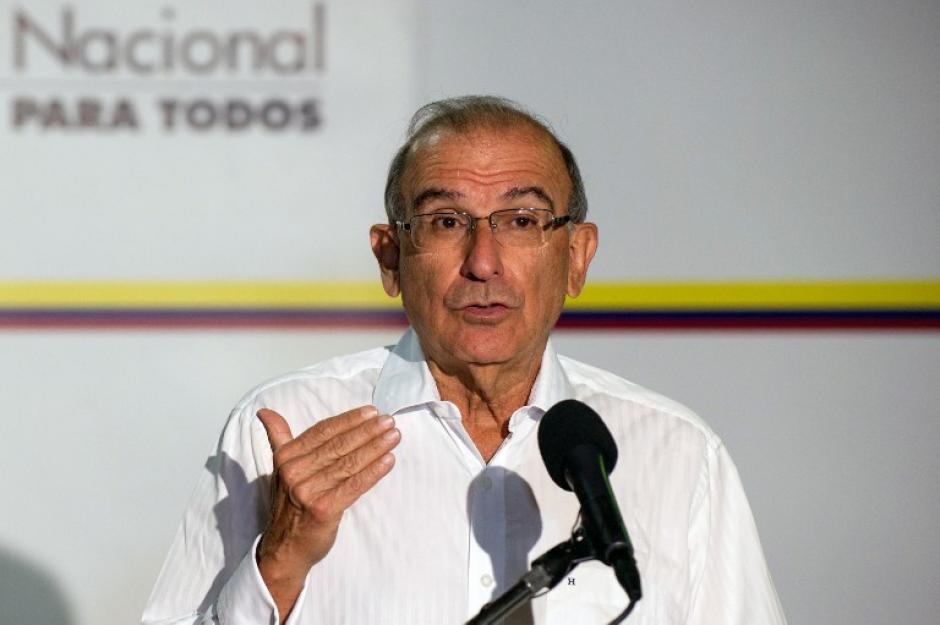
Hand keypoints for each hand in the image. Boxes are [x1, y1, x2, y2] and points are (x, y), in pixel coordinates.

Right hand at [255, 406, 399, 618]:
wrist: (284, 549)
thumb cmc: (289, 505)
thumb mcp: (279, 468)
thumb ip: (278, 438)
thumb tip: (265, 412)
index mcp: (286, 457)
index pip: (322, 431)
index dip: (349, 420)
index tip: (371, 412)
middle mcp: (294, 471)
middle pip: (338, 445)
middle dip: (367, 431)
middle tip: (389, 421)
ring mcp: (308, 491)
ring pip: (349, 463)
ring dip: (375, 447)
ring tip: (394, 436)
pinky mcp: (324, 509)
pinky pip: (354, 485)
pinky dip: (374, 471)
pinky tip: (389, 460)